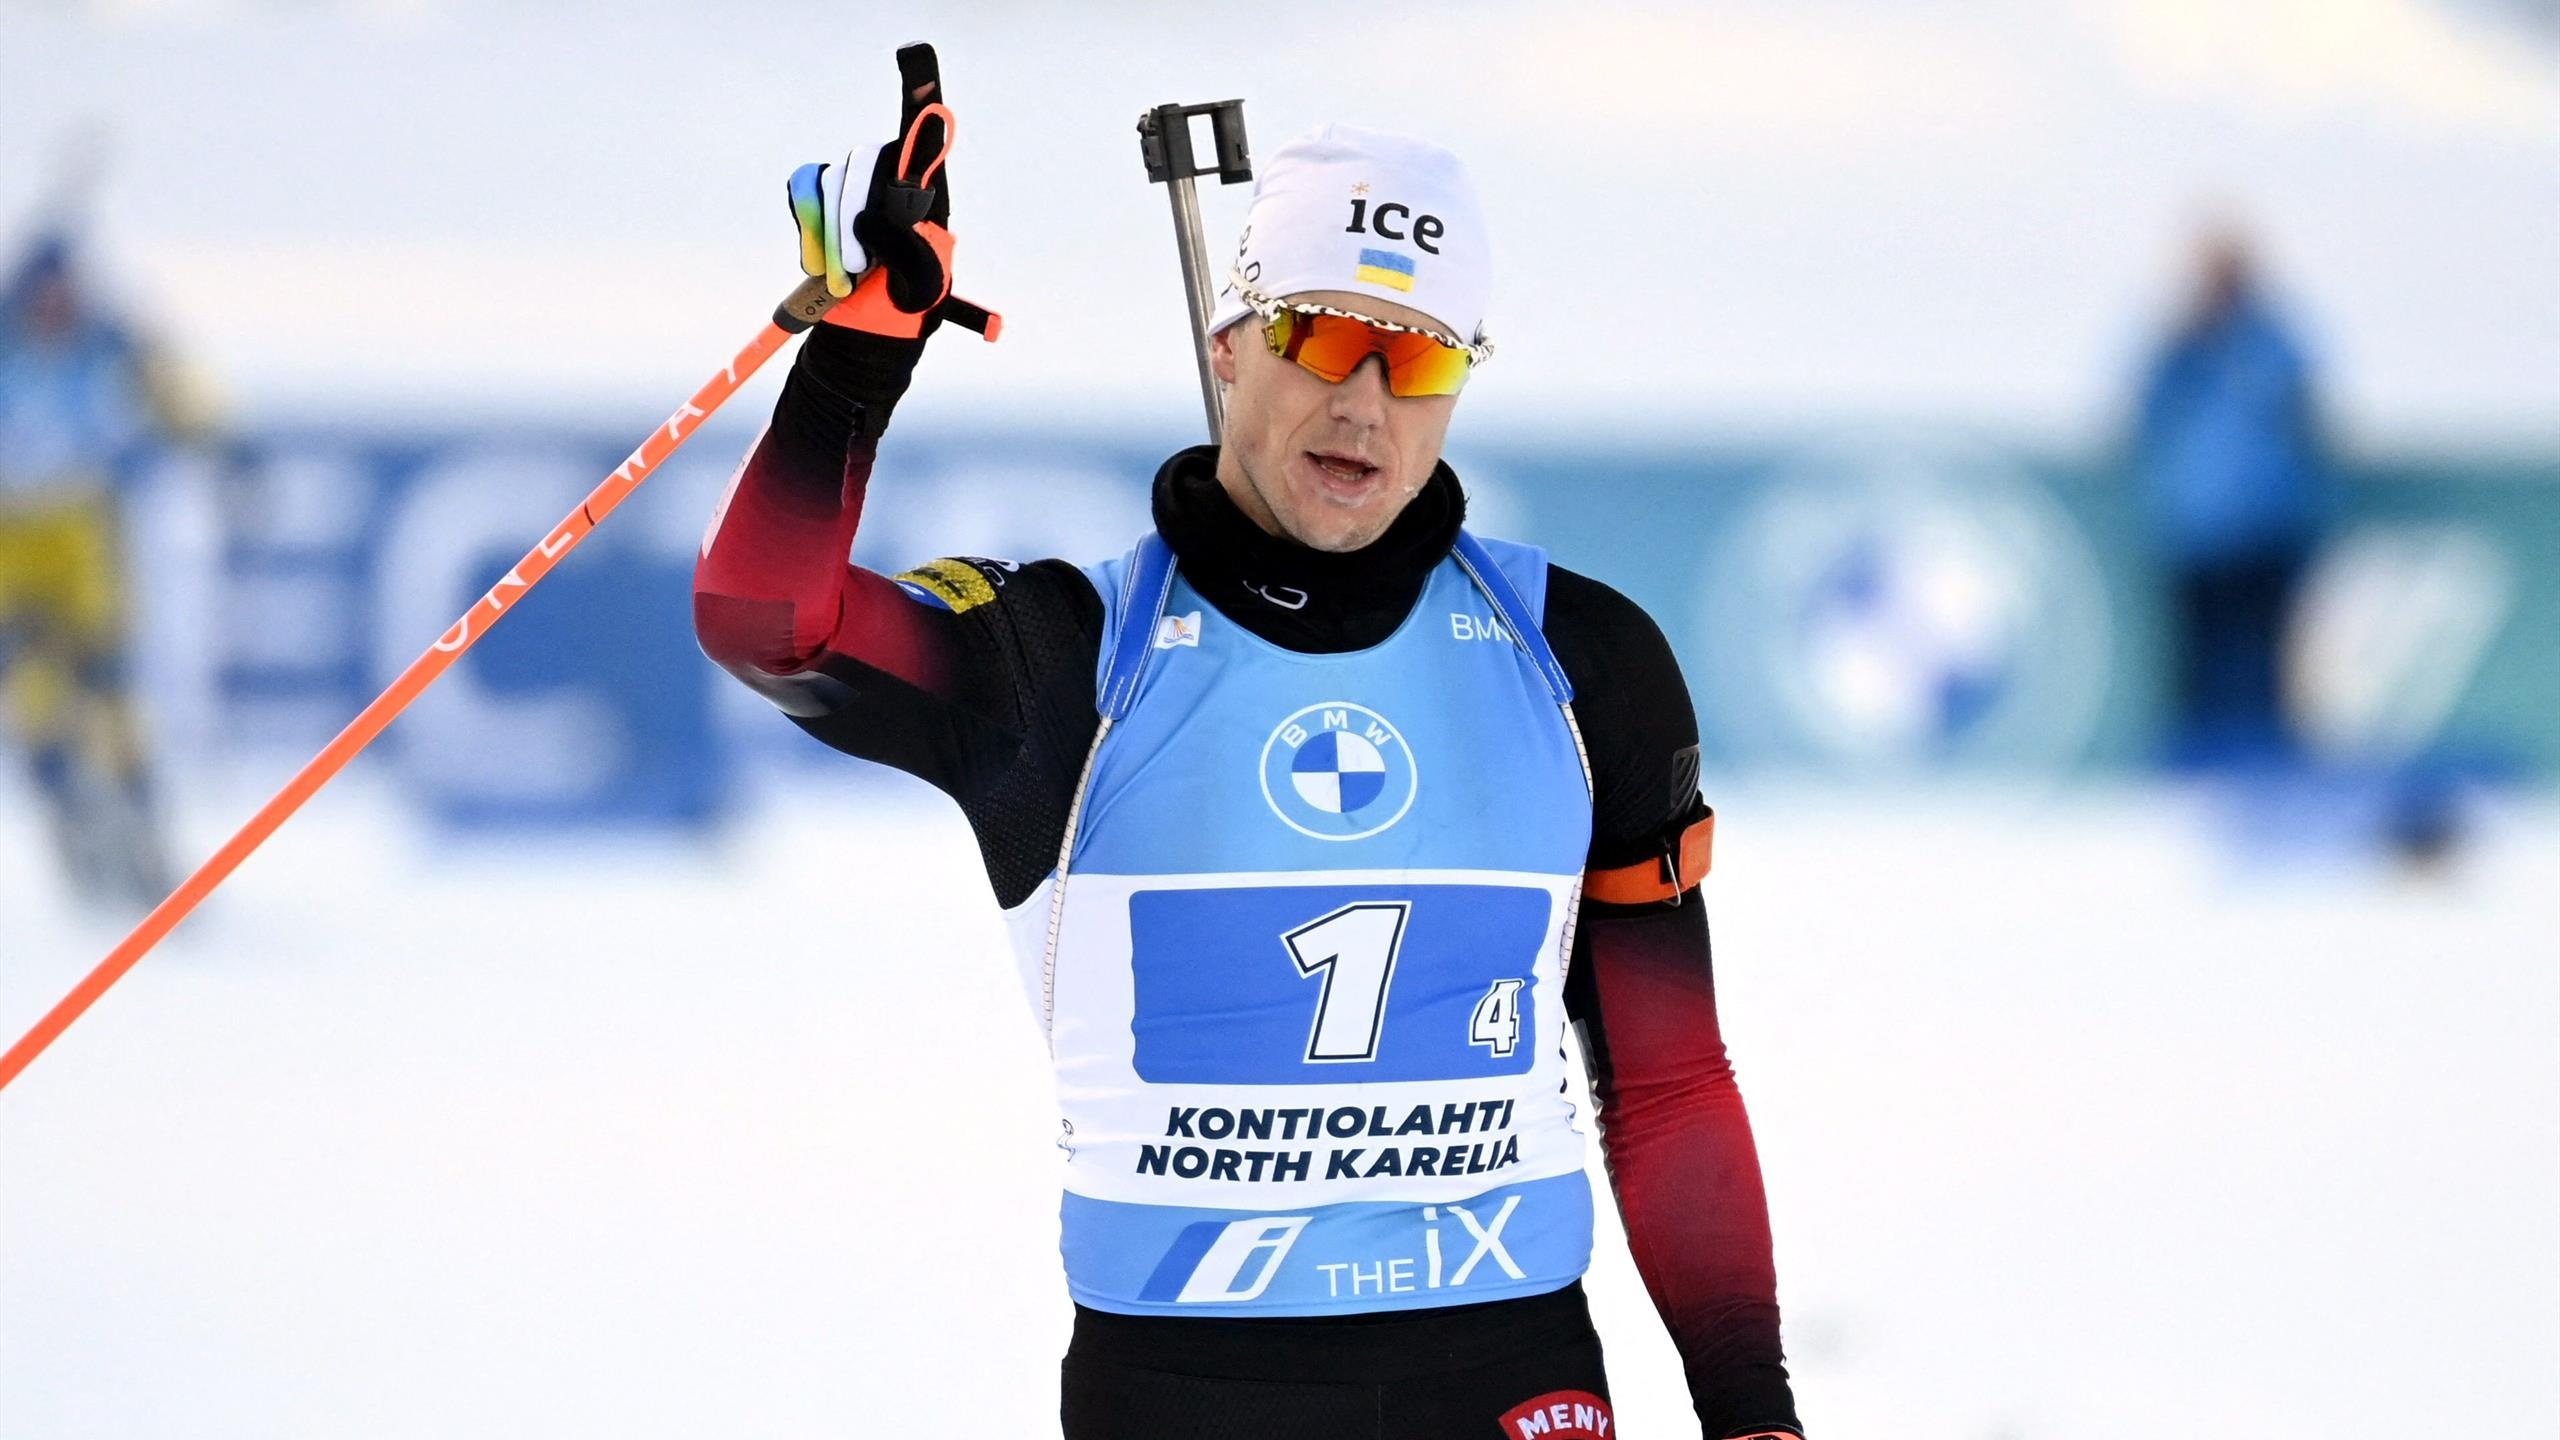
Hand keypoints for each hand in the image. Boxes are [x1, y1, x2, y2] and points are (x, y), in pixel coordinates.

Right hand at [786, 43, 997, 339]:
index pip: (927, 139)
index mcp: (929, 199)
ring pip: (832, 182)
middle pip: (867, 163)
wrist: (868, 335)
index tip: (915, 53)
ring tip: (847, 277)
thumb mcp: (923, 289)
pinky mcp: (821, 204)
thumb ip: (910, 252)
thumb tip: (873, 218)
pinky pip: (805, 188)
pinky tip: (820, 261)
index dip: (921, 95)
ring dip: (832, 236)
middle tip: (861, 270)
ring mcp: (854, 193)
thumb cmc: (907, 312)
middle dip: (856, 219)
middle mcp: (892, 184)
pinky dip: (807, 225)